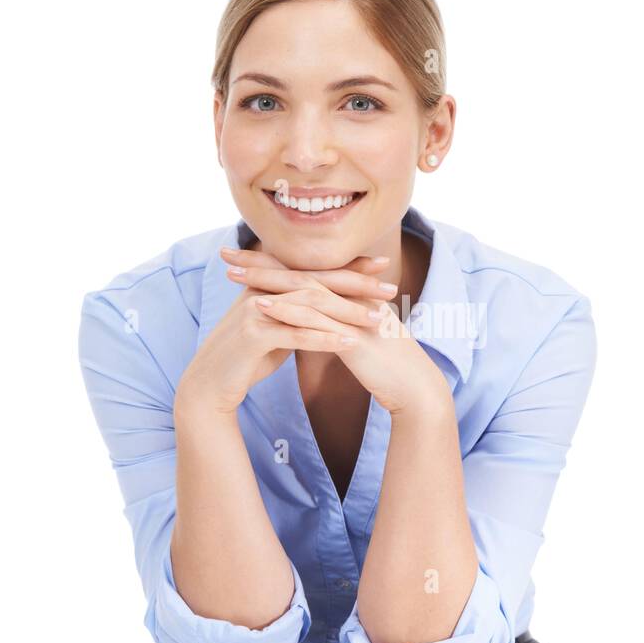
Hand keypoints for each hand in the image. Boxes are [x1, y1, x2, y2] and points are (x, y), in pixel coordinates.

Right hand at [174, 247, 396, 417]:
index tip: (382, 265)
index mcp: (268, 284)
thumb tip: (325, 307)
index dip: (348, 266)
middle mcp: (261, 290)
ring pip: (309, 307)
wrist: (209, 386)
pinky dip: (323, 338)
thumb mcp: (276, 330)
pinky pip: (295, 334)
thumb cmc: (246, 358)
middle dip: (356, 284)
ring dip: (347, 312)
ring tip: (378, 319)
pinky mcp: (252, 335)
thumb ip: (296, 315)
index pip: (314, 271)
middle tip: (390, 288)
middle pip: (316, 282)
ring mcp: (254, 310)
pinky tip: (349, 342)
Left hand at [222, 247, 450, 415]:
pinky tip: (261, 306)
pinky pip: (316, 318)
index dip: (274, 263)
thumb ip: (337, 327)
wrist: (416, 388)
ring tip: (234, 276)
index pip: (306, 272)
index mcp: (350, 296)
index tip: (241, 258)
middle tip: (227, 254)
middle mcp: (351, 298)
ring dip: (269, 280)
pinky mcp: (354, 334)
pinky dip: (287, 309)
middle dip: (262, 262)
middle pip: (301, 272)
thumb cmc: (388, 368)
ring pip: (305, 289)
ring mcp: (354, 313)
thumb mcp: (358, 340)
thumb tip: (313, 327)